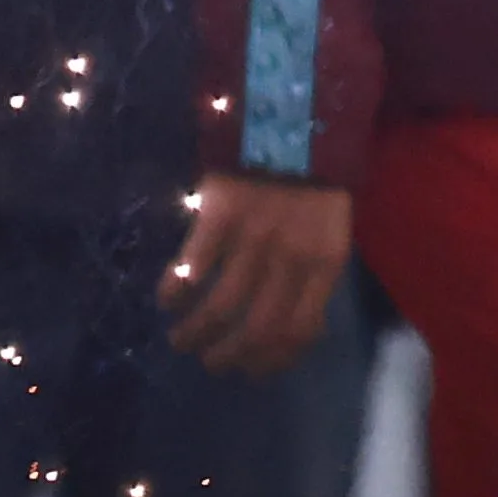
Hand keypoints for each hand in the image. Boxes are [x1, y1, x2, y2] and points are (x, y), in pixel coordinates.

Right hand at [163, 171, 353, 373]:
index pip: (299, 331)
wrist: (292, 124)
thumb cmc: (313, 185)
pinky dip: (175, 292)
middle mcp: (291, 259)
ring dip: (196, 333)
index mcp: (325, 264)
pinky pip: (191, 269)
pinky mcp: (218, 218)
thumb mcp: (330, 233)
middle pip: (256, 329)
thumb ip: (314, 279)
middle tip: (210, 363)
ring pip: (219, 307)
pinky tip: (167, 300)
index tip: (249, 372)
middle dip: (230, 356)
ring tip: (182, 340)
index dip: (271, 360)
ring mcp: (253, 239)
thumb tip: (296, 334)